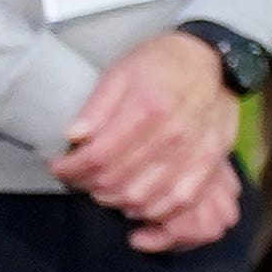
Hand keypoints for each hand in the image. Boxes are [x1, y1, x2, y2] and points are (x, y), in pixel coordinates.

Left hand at [54, 31, 242, 238]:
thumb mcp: (121, 72)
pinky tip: (136, 203)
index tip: (58, 165)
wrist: (214, 61)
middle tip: (78, 176)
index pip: (97, 156)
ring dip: (114, 199)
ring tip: (103, 188)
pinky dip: (151, 210)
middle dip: (87, 184)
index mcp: (147, 109)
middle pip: (116, 181)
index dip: (69, 168)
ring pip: (142, 198)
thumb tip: (73, 137)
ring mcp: (193, 153)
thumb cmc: (161, 64)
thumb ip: (97, 106)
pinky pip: (178, 202)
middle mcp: (172, 136)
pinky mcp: (209, 165)